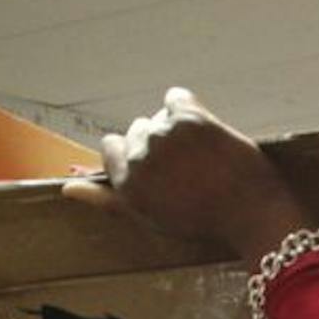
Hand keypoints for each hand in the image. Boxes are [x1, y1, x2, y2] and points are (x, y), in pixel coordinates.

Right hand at [63, 89, 301, 262]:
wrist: (251, 213)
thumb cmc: (202, 221)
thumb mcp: (149, 217)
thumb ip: (106, 200)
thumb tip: (68, 187)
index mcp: (126, 183)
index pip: (111, 147)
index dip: (135, 155)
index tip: (160, 167)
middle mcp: (138, 156)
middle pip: (137, 131)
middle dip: (156, 144)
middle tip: (186, 166)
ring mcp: (163, 134)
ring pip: (158, 117)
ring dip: (174, 129)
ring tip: (199, 153)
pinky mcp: (190, 117)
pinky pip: (177, 97)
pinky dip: (187, 108)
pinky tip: (203, 129)